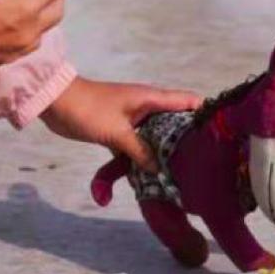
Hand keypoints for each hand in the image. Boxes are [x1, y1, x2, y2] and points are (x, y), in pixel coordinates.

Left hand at [41, 76, 203, 173]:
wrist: (55, 103)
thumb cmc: (88, 110)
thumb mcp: (117, 133)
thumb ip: (140, 151)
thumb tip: (159, 170)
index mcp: (150, 98)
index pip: (187, 101)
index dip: (205, 114)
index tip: (218, 135)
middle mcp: (146, 106)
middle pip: (175, 122)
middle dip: (186, 140)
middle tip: (201, 163)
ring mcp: (133, 118)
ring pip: (156, 136)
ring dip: (163, 151)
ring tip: (179, 173)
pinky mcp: (120, 129)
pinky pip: (139, 144)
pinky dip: (143, 157)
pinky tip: (149, 175)